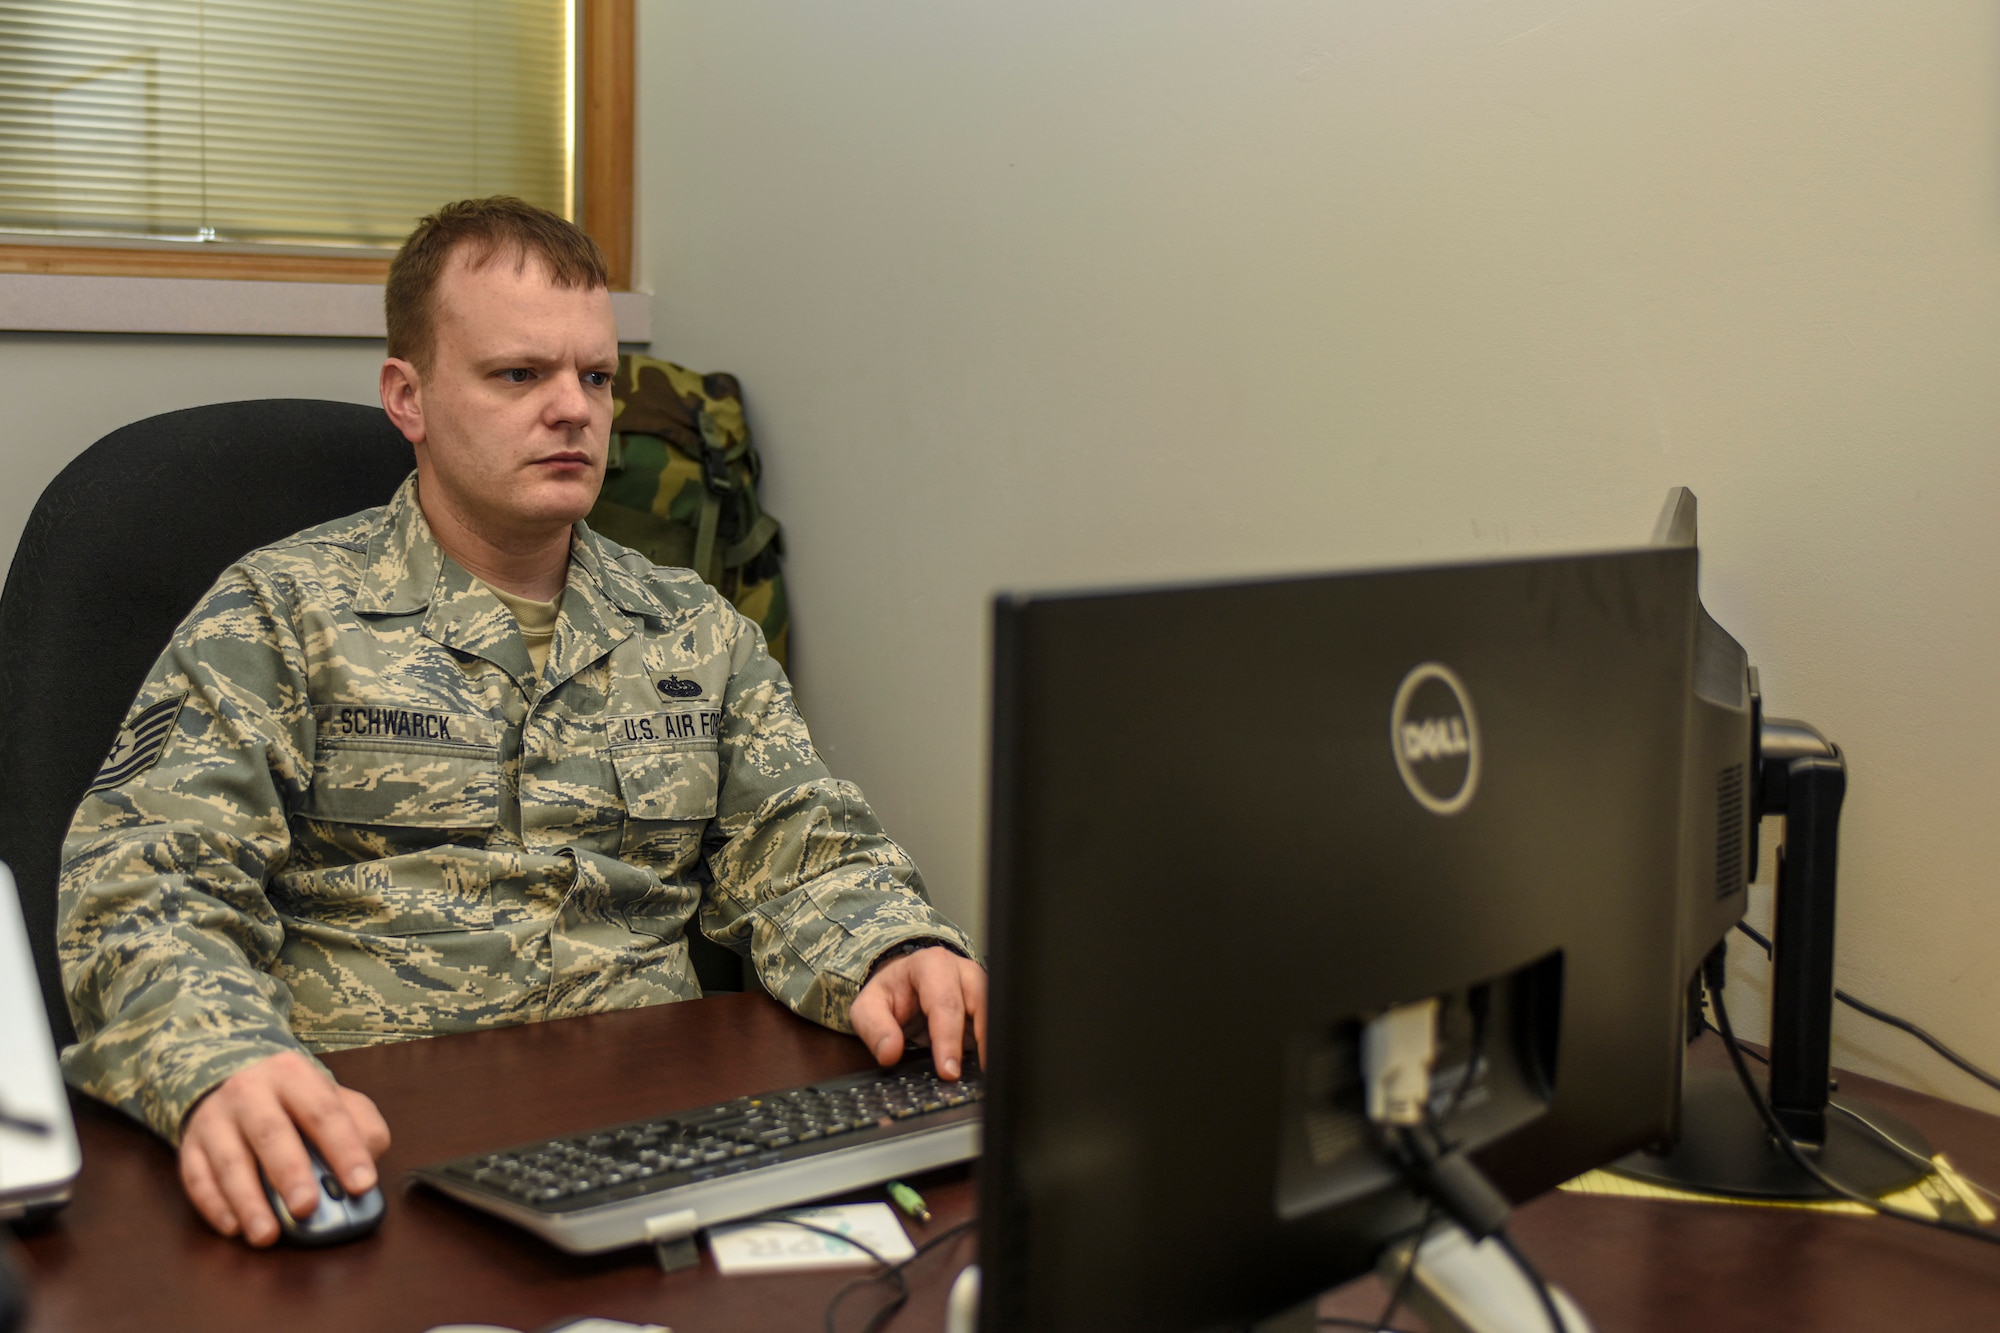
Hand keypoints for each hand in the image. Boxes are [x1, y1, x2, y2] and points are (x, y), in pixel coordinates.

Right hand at [178, 1050, 391, 1246]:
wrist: (232, 1080)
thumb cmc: (293, 1101)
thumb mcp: (331, 1097)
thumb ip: (359, 1124)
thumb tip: (370, 1159)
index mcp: (293, 1075)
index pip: (323, 1112)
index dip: (345, 1149)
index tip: (361, 1185)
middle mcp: (250, 1091)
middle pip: (271, 1132)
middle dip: (290, 1173)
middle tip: (307, 1208)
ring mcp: (215, 1118)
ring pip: (230, 1161)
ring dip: (248, 1202)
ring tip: (267, 1235)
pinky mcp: (190, 1146)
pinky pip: (197, 1178)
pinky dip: (214, 1206)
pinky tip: (234, 1228)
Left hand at [850, 946, 986, 1080]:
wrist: (902, 984)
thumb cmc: (889, 994)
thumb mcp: (868, 1008)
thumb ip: (875, 1029)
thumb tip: (890, 1052)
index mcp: (931, 965)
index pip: (945, 1004)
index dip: (948, 1040)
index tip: (949, 1071)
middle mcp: (961, 972)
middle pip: (981, 1002)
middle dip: (982, 1040)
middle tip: (980, 1074)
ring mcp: (979, 986)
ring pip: (996, 1010)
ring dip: (993, 1041)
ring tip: (990, 1073)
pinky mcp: (987, 1004)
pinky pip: (997, 1023)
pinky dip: (994, 1044)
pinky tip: (990, 1066)